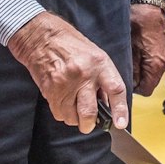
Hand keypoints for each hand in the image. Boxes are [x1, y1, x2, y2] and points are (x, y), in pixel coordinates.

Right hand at [8, 11, 127, 131]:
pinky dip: (63, 113)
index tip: (120, 124)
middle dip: (90, 124)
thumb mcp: (96, 56)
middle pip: (89, 112)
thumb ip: (103, 80)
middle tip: (89, 124)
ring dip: (75, 119)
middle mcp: (84, 75)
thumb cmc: (72, 47)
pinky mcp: (50, 90)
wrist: (43, 39)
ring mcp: (65, 84)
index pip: (115, 90)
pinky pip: (59, 113)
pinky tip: (64, 101)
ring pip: (72, 117)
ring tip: (74, 107)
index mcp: (100, 64)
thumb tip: (109, 105)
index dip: (120, 110)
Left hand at [129, 2, 164, 95]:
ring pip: (149, 74)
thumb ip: (129, 67)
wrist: (147, 3)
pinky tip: (132, 53)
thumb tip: (126, 81)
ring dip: (138, 70)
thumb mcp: (128, 46)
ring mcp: (163, 57)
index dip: (133, 88)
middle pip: (148, 83)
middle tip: (121, 70)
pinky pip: (151, 64)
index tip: (122, 80)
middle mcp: (163, 63)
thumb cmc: (137, 21)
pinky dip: (141, 62)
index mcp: (157, 64)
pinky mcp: (160, 51)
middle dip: (135, 79)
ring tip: (126, 60)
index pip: (146, 90)